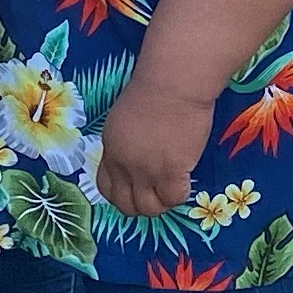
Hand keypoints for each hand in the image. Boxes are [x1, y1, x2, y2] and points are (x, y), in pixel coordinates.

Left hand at [97, 69, 215, 227]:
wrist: (172, 83)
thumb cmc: (154, 89)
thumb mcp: (125, 118)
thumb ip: (126, 142)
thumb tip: (138, 156)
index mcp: (111, 148)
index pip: (106, 188)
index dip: (122, 195)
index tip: (136, 189)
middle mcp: (124, 165)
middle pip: (126, 205)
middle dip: (141, 205)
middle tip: (157, 193)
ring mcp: (146, 171)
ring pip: (149, 208)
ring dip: (161, 203)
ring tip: (172, 188)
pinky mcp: (170, 172)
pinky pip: (173, 199)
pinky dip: (180, 194)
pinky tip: (186, 179)